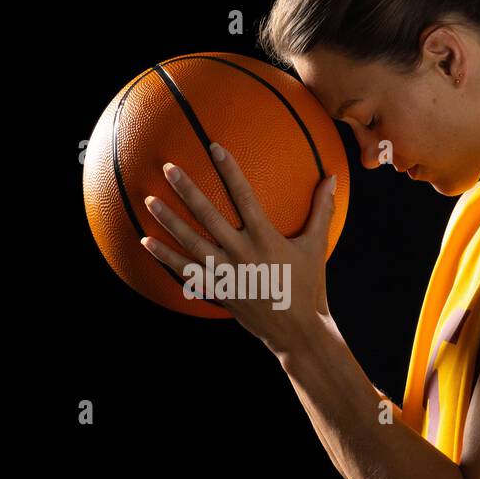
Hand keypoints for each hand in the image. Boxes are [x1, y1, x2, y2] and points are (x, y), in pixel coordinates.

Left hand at [139, 141, 337, 361]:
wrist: (298, 331)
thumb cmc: (309, 286)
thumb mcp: (317, 246)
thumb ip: (322, 210)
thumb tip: (332, 177)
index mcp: (267, 238)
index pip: (244, 197)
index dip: (230, 171)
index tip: (214, 148)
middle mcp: (243, 254)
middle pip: (209, 217)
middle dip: (187, 191)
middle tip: (168, 168)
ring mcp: (228, 274)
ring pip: (192, 243)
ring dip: (169, 221)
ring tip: (149, 201)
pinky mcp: (219, 290)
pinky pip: (187, 272)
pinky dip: (166, 257)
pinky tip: (147, 242)